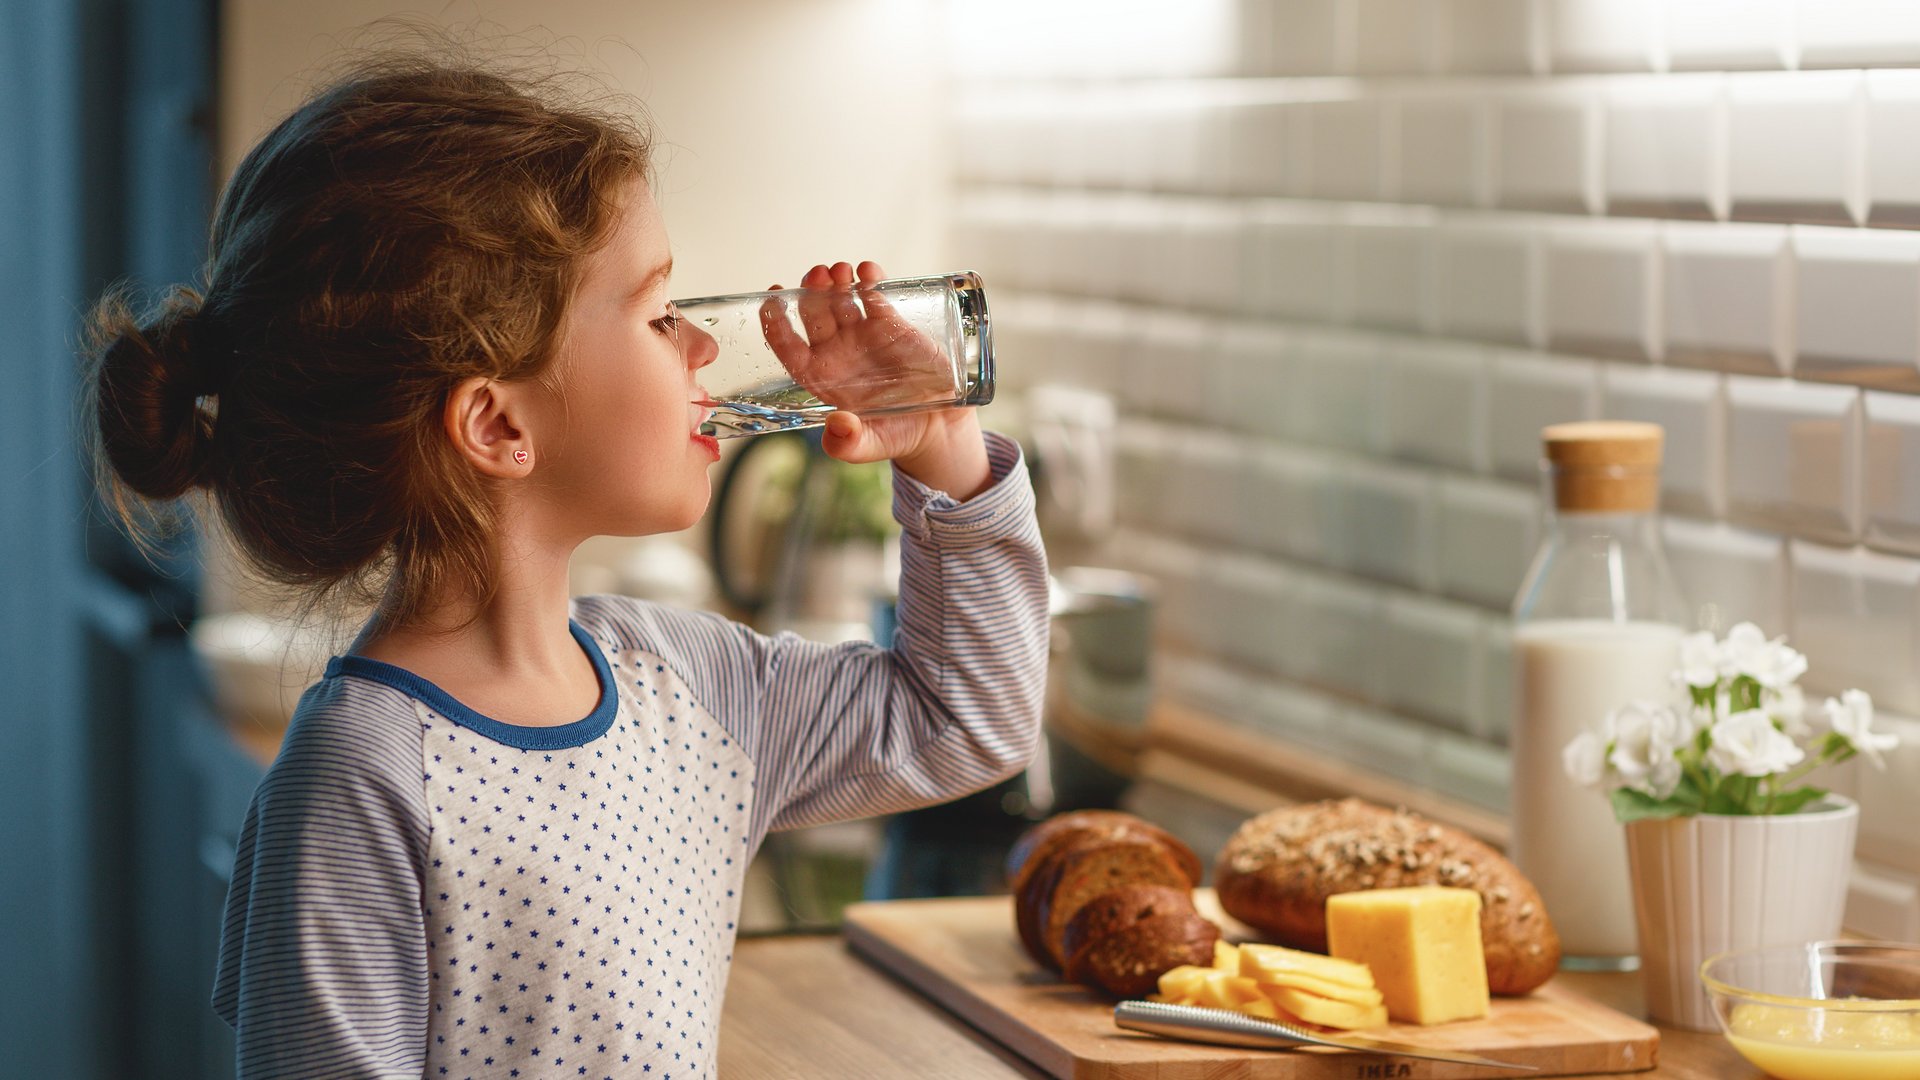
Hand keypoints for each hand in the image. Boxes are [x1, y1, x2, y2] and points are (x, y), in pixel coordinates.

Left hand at [766, 261, 990, 498]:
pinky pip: (874, 295)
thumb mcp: (870, 446)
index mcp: (821, 376)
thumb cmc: (896, 435)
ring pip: (840, 298)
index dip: (775, 323)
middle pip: (813, 314)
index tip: (771, 300)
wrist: (937, 425)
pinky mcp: (890, 324)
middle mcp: (837, 351)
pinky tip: (868, 271)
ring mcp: (862, 334)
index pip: (788, 346)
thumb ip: (849, 444)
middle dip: (810, 291)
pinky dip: (870, 279)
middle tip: (816, 275)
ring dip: (836, 280)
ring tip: (841, 270)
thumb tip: (837, 426)